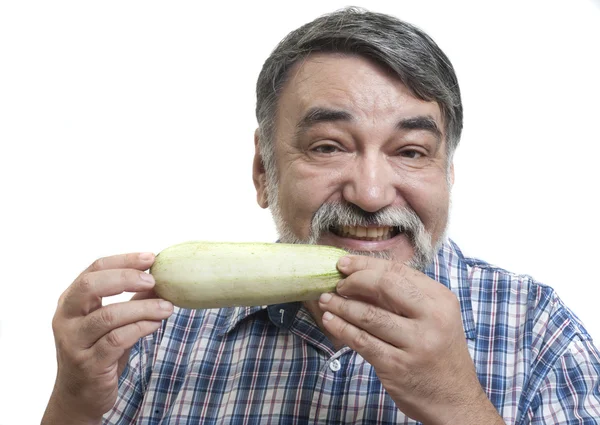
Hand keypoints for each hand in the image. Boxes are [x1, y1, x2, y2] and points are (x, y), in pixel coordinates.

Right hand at [42, 253, 173, 424]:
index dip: (123, 260)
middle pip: (91, 286)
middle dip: (126, 278)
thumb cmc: (98, 352)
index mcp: (71, 302)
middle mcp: (66, 319)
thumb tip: (160, 278)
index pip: (94, 270)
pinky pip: (117, 340)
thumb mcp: (112, 322)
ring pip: (108, 316)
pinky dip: (140, 328)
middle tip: (154, 280)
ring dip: (143, 308)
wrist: (80, 396)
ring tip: (166, 307)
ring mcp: (74, 343)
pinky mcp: (89, 364)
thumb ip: (131, 300)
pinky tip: (155, 324)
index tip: (151, 258)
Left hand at [318, 255, 501, 424]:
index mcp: (441, 300)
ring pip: (368, 314)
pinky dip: (340, 328)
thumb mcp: (435, 319)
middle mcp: (432, 318)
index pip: (398, 271)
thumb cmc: (439, 354)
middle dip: (354, 281)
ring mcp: (415, 343)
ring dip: (341, 305)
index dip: (366, 264)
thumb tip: (361, 277)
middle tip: (337, 283)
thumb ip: (405, 298)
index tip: (344, 263)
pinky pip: (361, 340)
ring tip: (326, 300)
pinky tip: (329, 321)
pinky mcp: (396, 366)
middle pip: (384, 285)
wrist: (455, 400)